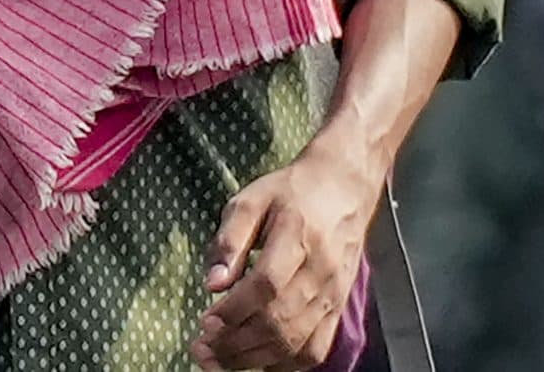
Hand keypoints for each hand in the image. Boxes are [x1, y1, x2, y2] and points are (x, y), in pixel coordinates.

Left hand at [192, 132, 386, 369]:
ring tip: (217, 361)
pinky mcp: (338, 308)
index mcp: (297, 237)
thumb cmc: (288, 193)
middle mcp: (321, 271)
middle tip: (200, 349)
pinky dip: (286, 364)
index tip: (205, 323)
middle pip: (281, 320)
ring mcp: (334, 295)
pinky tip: (256, 364)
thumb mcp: (250, 200)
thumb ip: (229, 240)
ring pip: (297, 341)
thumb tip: (212, 284)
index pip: (268, 285)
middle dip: (236, 343)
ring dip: (254, 359)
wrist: (342, 189)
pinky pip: (316, 348)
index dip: (235, 310)